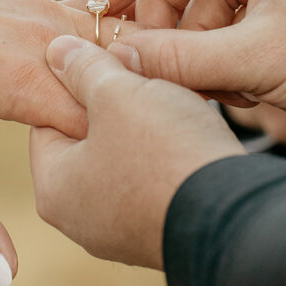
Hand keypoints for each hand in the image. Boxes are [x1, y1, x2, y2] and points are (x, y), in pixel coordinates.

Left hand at [0, 0, 130, 285]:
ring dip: (131, 83)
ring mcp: (44, 13)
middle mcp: (40, 39)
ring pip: (119, 50)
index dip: (113, 158)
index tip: (112, 182)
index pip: (103, 128)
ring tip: (131, 120)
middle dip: (132, 123)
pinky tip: (113, 84)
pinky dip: (115, 54)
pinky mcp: (43, 4)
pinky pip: (100, 29)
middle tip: (130, 158)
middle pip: (122, 87)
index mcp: (17, 81)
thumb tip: (8, 277)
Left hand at [30, 35, 244, 268]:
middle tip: (143, 77)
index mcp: (54, 189)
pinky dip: (168, 157)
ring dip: (146, 128)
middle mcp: (81, 220)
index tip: (107, 59)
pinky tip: (189, 137)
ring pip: (126, 158)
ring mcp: (123, 234)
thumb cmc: (165, 152)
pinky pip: (155, 182)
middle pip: (88, 140)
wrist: (237, 219)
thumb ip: (85, 68)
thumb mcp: (119, 94)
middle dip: (115, 105)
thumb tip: (56, 50)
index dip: (77, 82)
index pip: (48, 118)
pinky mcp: (162, 235)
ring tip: (171, 102)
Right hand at [92, 0, 285, 143]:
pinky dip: (227, 44)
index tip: (103, 11)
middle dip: (167, 14)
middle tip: (148, 58)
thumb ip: (175, 58)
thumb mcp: (253, 61)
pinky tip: (232, 84)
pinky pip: (243, 10)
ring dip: (198, 37)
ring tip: (201, 82)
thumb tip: (116, 56)